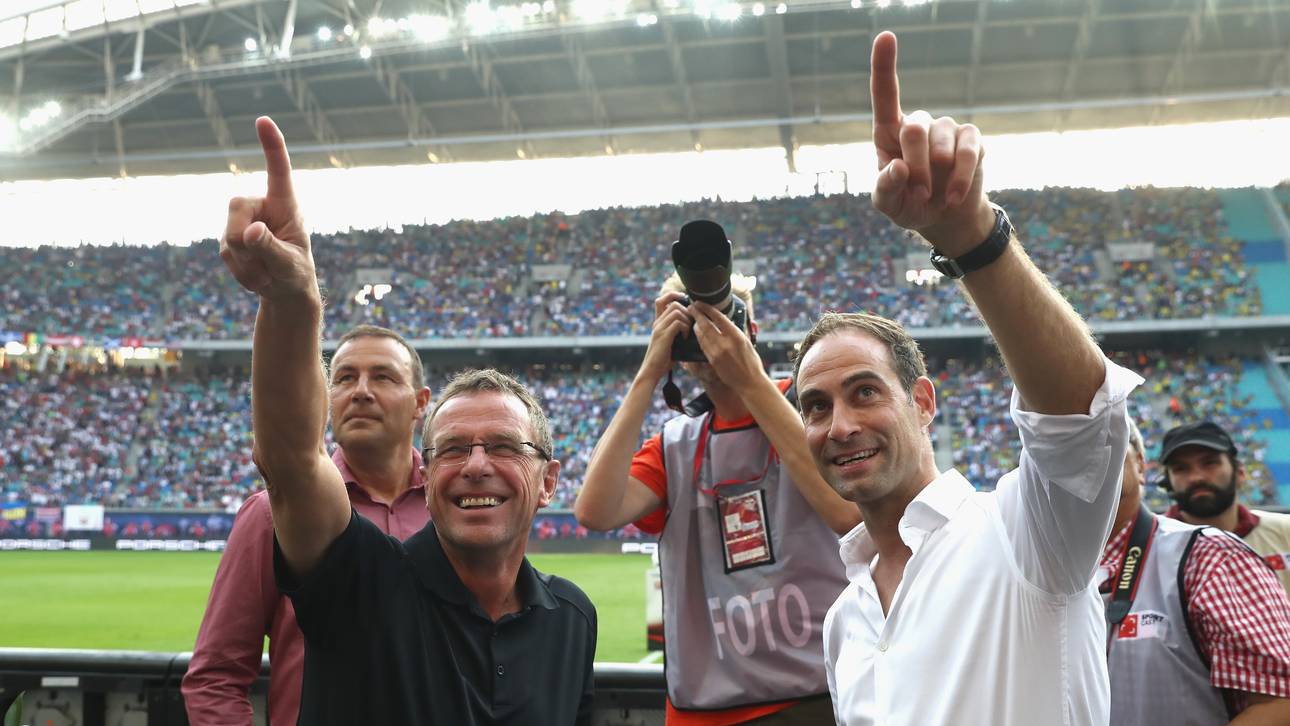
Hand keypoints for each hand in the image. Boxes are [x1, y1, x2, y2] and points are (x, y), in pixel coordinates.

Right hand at [220, 117, 316, 301]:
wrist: (284, 289)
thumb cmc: (294, 272)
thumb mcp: (290, 265)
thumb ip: (271, 248)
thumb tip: (250, 231)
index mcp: (285, 203)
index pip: (278, 170)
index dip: (271, 145)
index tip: (263, 120)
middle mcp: (260, 206)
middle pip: (235, 208)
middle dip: (247, 241)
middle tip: (268, 265)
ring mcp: (241, 221)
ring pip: (229, 239)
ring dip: (249, 265)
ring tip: (268, 273)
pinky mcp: (227, 238)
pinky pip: (225, 255)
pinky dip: (242, 274)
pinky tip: (257, 278)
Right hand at [637, 291, 692, 382]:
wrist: (651, 371)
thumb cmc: (663, 359)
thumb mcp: (671, 342)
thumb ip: (677, 331)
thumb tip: (694, 325)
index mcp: (658, 322)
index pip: (661, 300)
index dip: (673, 295)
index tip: (684, 301)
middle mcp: (657, 323)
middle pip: (674, 304)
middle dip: (687, 312)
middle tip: (690, 325)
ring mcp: (659, 328)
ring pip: (677, 311)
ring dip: (687, 320)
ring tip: (687, 333)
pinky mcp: (663, 335)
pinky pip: (678, 323)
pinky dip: (685, 329)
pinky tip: (685, 338)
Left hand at [690, 302, 765, 389]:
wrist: (750, 383)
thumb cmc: (751, 362)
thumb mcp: (747, 343)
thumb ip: (736, 332)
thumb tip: (726, 321)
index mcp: (737, 336)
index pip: (719, 318)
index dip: (707, 309)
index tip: (700, 303)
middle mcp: (726, 343)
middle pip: (706, 325)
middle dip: (697, 314)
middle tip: (691, 307)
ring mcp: (717, 353)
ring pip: (702, 335)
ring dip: (696, 325)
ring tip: (694, 318)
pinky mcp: (712, 360)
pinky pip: (702, 345)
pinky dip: (699, 337)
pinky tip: (697, 332)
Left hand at [870, 31, 993, 254]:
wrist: (944, 217)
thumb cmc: (908, 204)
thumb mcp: (887, 205)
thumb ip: (885, 189)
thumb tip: (898, 167)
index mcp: (889, 133)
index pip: (885, 95)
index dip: (884, 66)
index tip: (885, 36)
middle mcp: (917, 124)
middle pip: (914, 128)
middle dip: (915, 166)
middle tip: (916, 192)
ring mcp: (946, 129)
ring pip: (942, 143)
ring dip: (938, 175)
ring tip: (935, 198)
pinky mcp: (972, 140)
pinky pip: (969, 152)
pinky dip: (960, 178)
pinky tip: (954, 196)